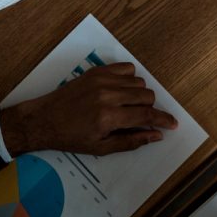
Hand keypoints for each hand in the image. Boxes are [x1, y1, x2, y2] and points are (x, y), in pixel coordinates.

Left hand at [0, 63, 177, 155]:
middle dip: (150, 108)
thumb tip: (156, 135)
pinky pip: (127, 69)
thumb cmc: (71, 137)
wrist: (44, 119)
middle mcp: (108, 96)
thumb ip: (131, 141)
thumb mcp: (101, 147)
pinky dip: (130, 79)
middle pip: (147, 96)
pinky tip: (122, 90)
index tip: (172, 124)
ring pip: (139, 83)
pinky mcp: (98, 71)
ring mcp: (102, 80)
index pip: (146, 115)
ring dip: (139, 95)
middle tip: (139, 117)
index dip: (163, 120)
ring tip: (126, 105)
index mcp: (108, 118)